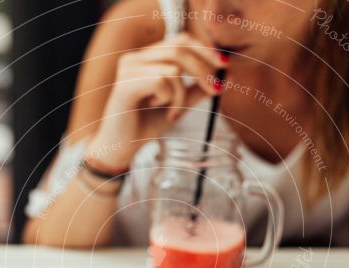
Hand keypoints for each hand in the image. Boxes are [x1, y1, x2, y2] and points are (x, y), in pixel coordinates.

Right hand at [87, 32, 227, 169]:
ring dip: (181, 95)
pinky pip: (161, 81)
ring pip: (173, 68)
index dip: (205, 49)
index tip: (225, 65)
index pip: (180, 40)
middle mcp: (136, 58)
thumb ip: (198, 90)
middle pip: (179, 48)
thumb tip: (228, 77)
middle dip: (203, 69)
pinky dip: (168, 99)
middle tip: (215, 90)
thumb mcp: (179, 104)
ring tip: (174, 113)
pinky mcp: (125, 83)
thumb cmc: (145, 125)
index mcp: (147, 58)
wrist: (121, 147)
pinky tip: (157, 110)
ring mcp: (128, 68)